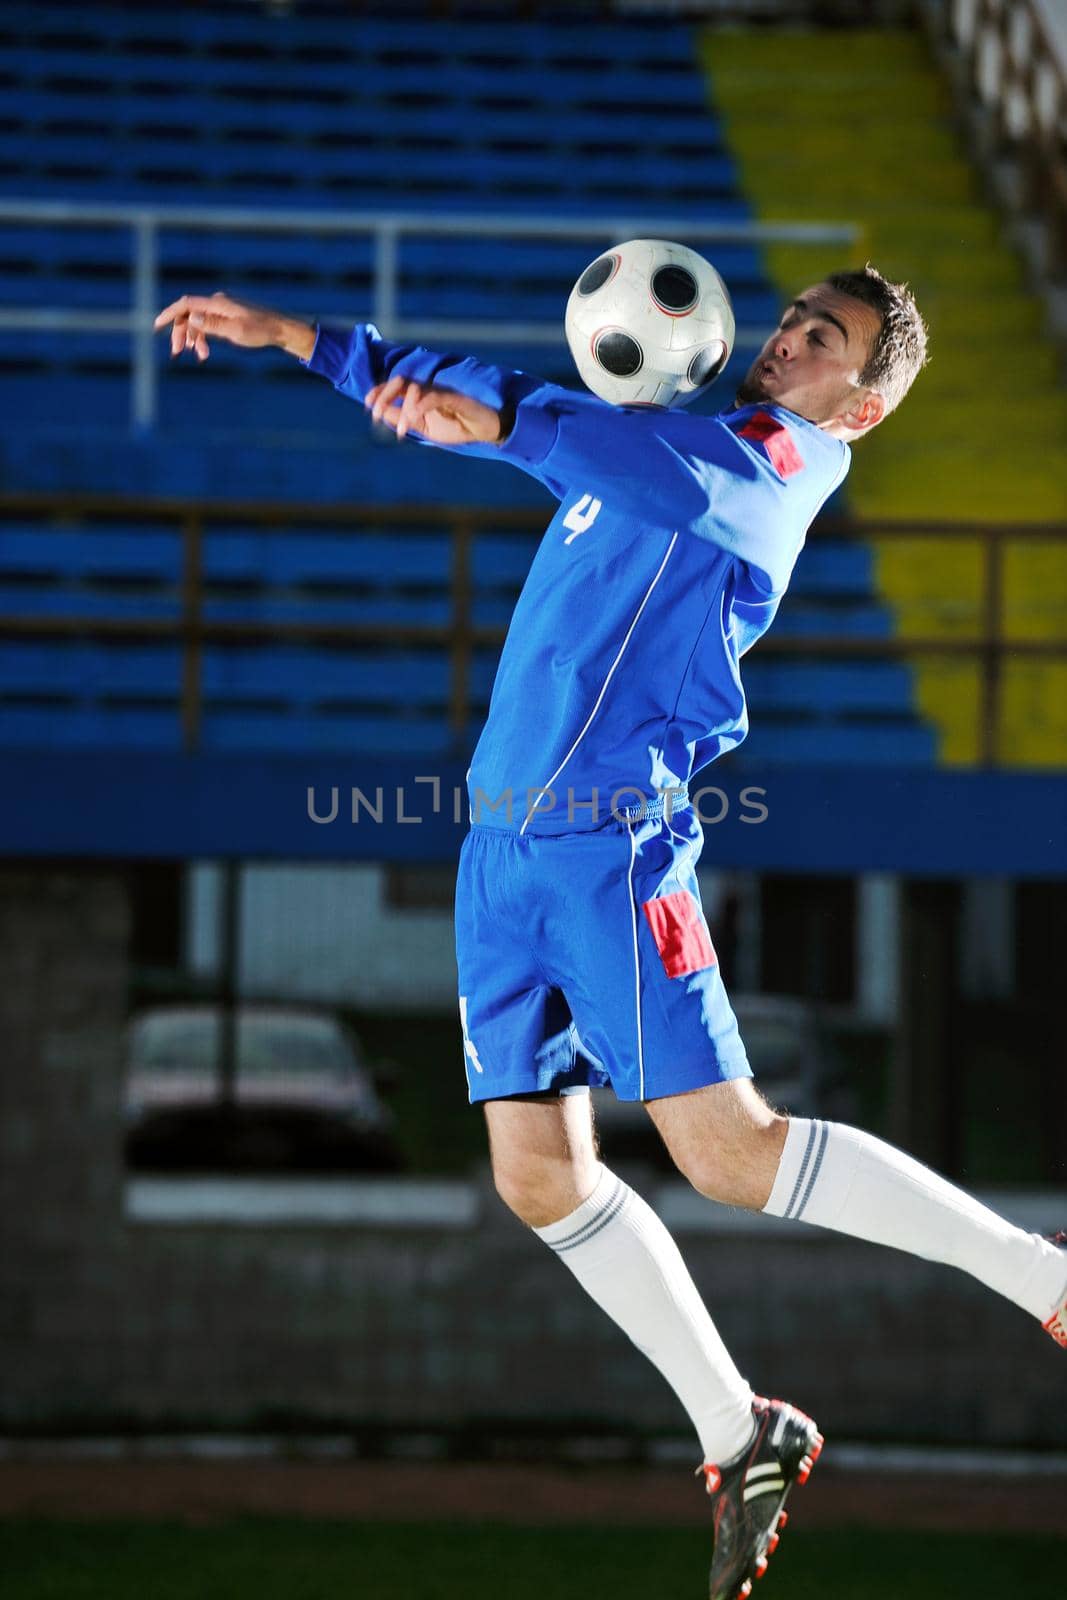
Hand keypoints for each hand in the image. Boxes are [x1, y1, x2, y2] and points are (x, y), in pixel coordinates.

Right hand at [152, 291, 314, 361]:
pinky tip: (204, 351)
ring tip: (200, 356)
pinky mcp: (227, 317)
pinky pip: (208, 325)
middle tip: (178, 352)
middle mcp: (217, 303)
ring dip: (194, 338)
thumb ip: (212, 325)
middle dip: (181, 332)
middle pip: (189, 314)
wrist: (280, 330)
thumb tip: (191, 320)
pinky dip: (203, 337)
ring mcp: (222, 310)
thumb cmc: (260, 331)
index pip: (186, 304)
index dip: (170, 314)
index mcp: (217, 303)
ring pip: (198, 322)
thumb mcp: (235, 331)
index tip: (157, 325)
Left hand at [366, 375, 502, 445]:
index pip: (396, 385)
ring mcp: (442, 391)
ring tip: (400, 430)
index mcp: (420, 394)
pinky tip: (412, 418)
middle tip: (374, 414)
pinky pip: (434, 397)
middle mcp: (429, 388)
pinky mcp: (455, 398)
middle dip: (384, 394)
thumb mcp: (425, 428)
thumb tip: (382, 413)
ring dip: (403, 408)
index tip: (367, 404)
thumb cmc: (457, 426)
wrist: (486, 430)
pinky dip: (420, 406)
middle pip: (401, 380)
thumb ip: (405, 419)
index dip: (379, 391)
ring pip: (415, 387)